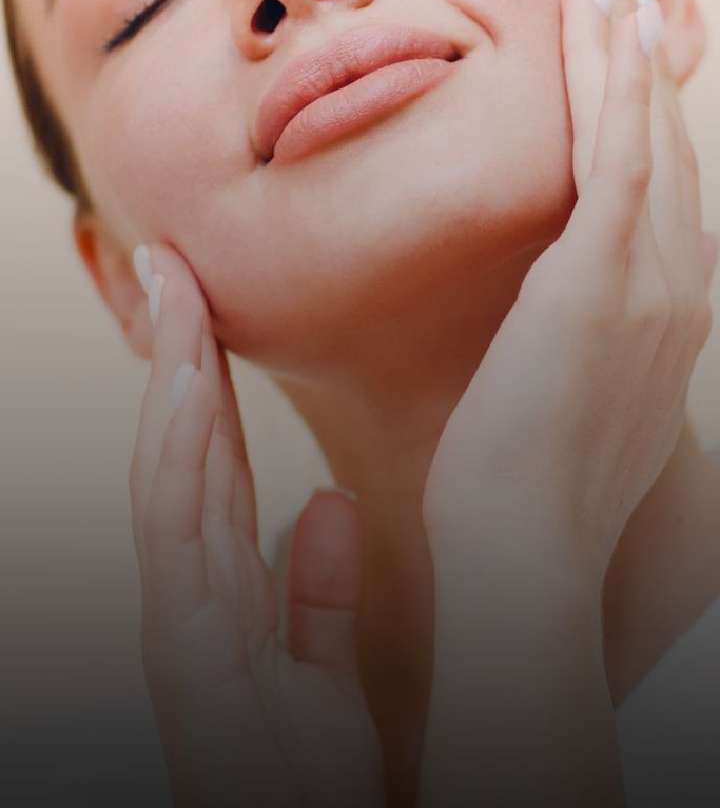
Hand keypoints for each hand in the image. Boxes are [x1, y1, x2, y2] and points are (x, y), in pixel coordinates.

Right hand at [129, 244, 384, 807]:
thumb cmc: (319, 785)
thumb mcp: (327, 677)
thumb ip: (315, 595)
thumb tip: (319, 507)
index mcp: (222, 601)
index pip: (206, 466)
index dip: (200, 382)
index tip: (203, 303)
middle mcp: (190, 605)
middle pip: (176, 456)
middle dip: (171, 358)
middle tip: (169, 265)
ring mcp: (181, 632)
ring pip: (166, 479)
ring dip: (167, 383)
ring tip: (172, 296)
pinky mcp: (187, 664)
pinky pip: (179, 540)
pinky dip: (178, 458)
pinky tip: (188, 388)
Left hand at [423, 0, 716, 586]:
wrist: (525, 552)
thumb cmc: (529, 476)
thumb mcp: (586, 383)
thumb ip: (612, 319)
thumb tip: (633, 272)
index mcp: (668, 303)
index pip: (659, 178)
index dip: (646, 103)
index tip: (626, 41)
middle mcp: (678, 280)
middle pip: (662, 139)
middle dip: (642, 53)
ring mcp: (650, 276)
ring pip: (644, 131)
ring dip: (629, 42)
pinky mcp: (604, 278)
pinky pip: (618, 154)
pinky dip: (621, 81)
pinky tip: (613, 19)